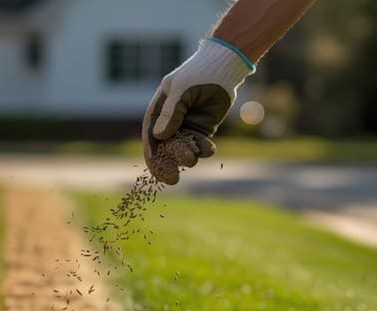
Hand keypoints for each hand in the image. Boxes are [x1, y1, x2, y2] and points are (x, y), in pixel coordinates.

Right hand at [143, 38, 254, 184]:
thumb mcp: (182, 90)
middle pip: (165, 147)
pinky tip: (209, 149)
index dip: (152, 154)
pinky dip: (203, 149)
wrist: (225, 65)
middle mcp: (170, 120)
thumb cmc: (199, 72)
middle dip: (168, 162)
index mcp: (158, 110)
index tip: (155, 170)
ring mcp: (186, 125)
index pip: (151, 136)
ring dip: (187, 155)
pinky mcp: (202, 129)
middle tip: (173, 179)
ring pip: (183, 148)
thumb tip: (159, 136)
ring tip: (192, 158)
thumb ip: (171, 113)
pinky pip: (200, 144)